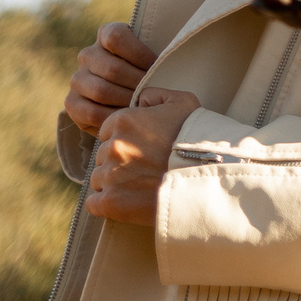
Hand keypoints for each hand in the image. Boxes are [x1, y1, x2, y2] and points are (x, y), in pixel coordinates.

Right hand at [64, 22, 157, 136]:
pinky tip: (125, 120)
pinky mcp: (71, 102)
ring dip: (125, 103)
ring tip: (142, 110)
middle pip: (112, 69)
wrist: (127, 101)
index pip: (116, 37)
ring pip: (101, 91)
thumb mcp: (150, 60)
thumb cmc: (146, 76)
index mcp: (106, 35)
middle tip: (152, 97)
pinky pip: (90, 112)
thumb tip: (163, 65)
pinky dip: (110, 118)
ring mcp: (77, 78)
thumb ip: (154, 58)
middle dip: (137, 85)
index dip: (139, 54)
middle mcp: (88, 54)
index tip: (155, 68)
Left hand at [86, 88, 199, 226]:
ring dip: (113, 184)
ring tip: (139, 188)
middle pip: (103, 156)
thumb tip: (139, 99)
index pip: (107, 132)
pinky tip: (124, 204)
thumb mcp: (183, 102)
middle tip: (143, 170)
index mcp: (123, 120)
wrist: (207, 179)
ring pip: (99, 179)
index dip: (124, 141)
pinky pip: (93, 204)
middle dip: (119, 162)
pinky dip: (105, 205)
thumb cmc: (197, 140)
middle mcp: (113, 146)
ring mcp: (110, 175)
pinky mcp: (111, 203)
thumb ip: (154, 95)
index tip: (141, 150)